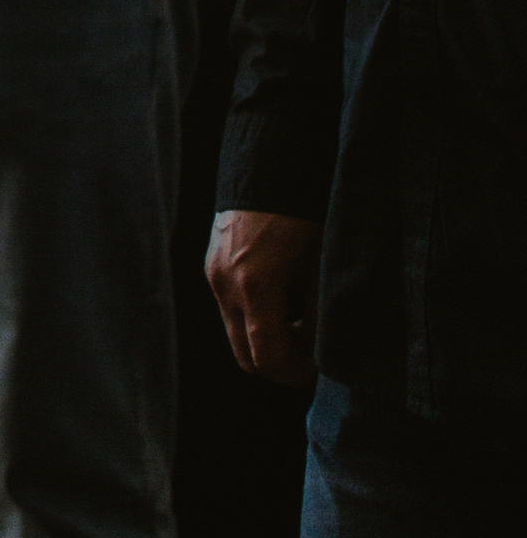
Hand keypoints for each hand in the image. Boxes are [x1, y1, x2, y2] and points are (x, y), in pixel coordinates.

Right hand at [207, 206, 320, 386]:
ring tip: (300, 323)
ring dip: (266, 340)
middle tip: (309, 356)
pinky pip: (230, 308)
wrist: (268, 166)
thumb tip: (325, 347)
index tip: (318, 369)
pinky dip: (254, 317)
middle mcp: (226, 285)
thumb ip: (318, 310)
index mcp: (255, 286)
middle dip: (277, 363)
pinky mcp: (211, 264)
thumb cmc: (301, 212)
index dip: (294, 372)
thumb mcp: (318, 264)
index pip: (266, 356)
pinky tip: (282, 299)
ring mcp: (213, 274)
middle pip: (244, 356)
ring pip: (236, 333)